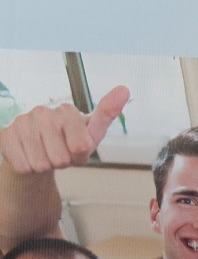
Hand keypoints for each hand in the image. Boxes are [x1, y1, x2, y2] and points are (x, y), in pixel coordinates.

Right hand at [0, 84, 128, 173]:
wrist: (40, 153)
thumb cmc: (69, 143)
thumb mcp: (92, 133)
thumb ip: (107, 114)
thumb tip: (124, 89)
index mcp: (67, 110)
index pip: (81, 147)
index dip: (80, 156)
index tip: (76, 148)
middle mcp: (42, 112)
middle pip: (60, 158)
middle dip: (63, 162)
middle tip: (59, 154)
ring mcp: (21, 122)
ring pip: (40, 164)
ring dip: (46, 166)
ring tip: (46, 155)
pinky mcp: (5, 135)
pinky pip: (22, 166)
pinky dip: (29, 169)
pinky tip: (30, 157)